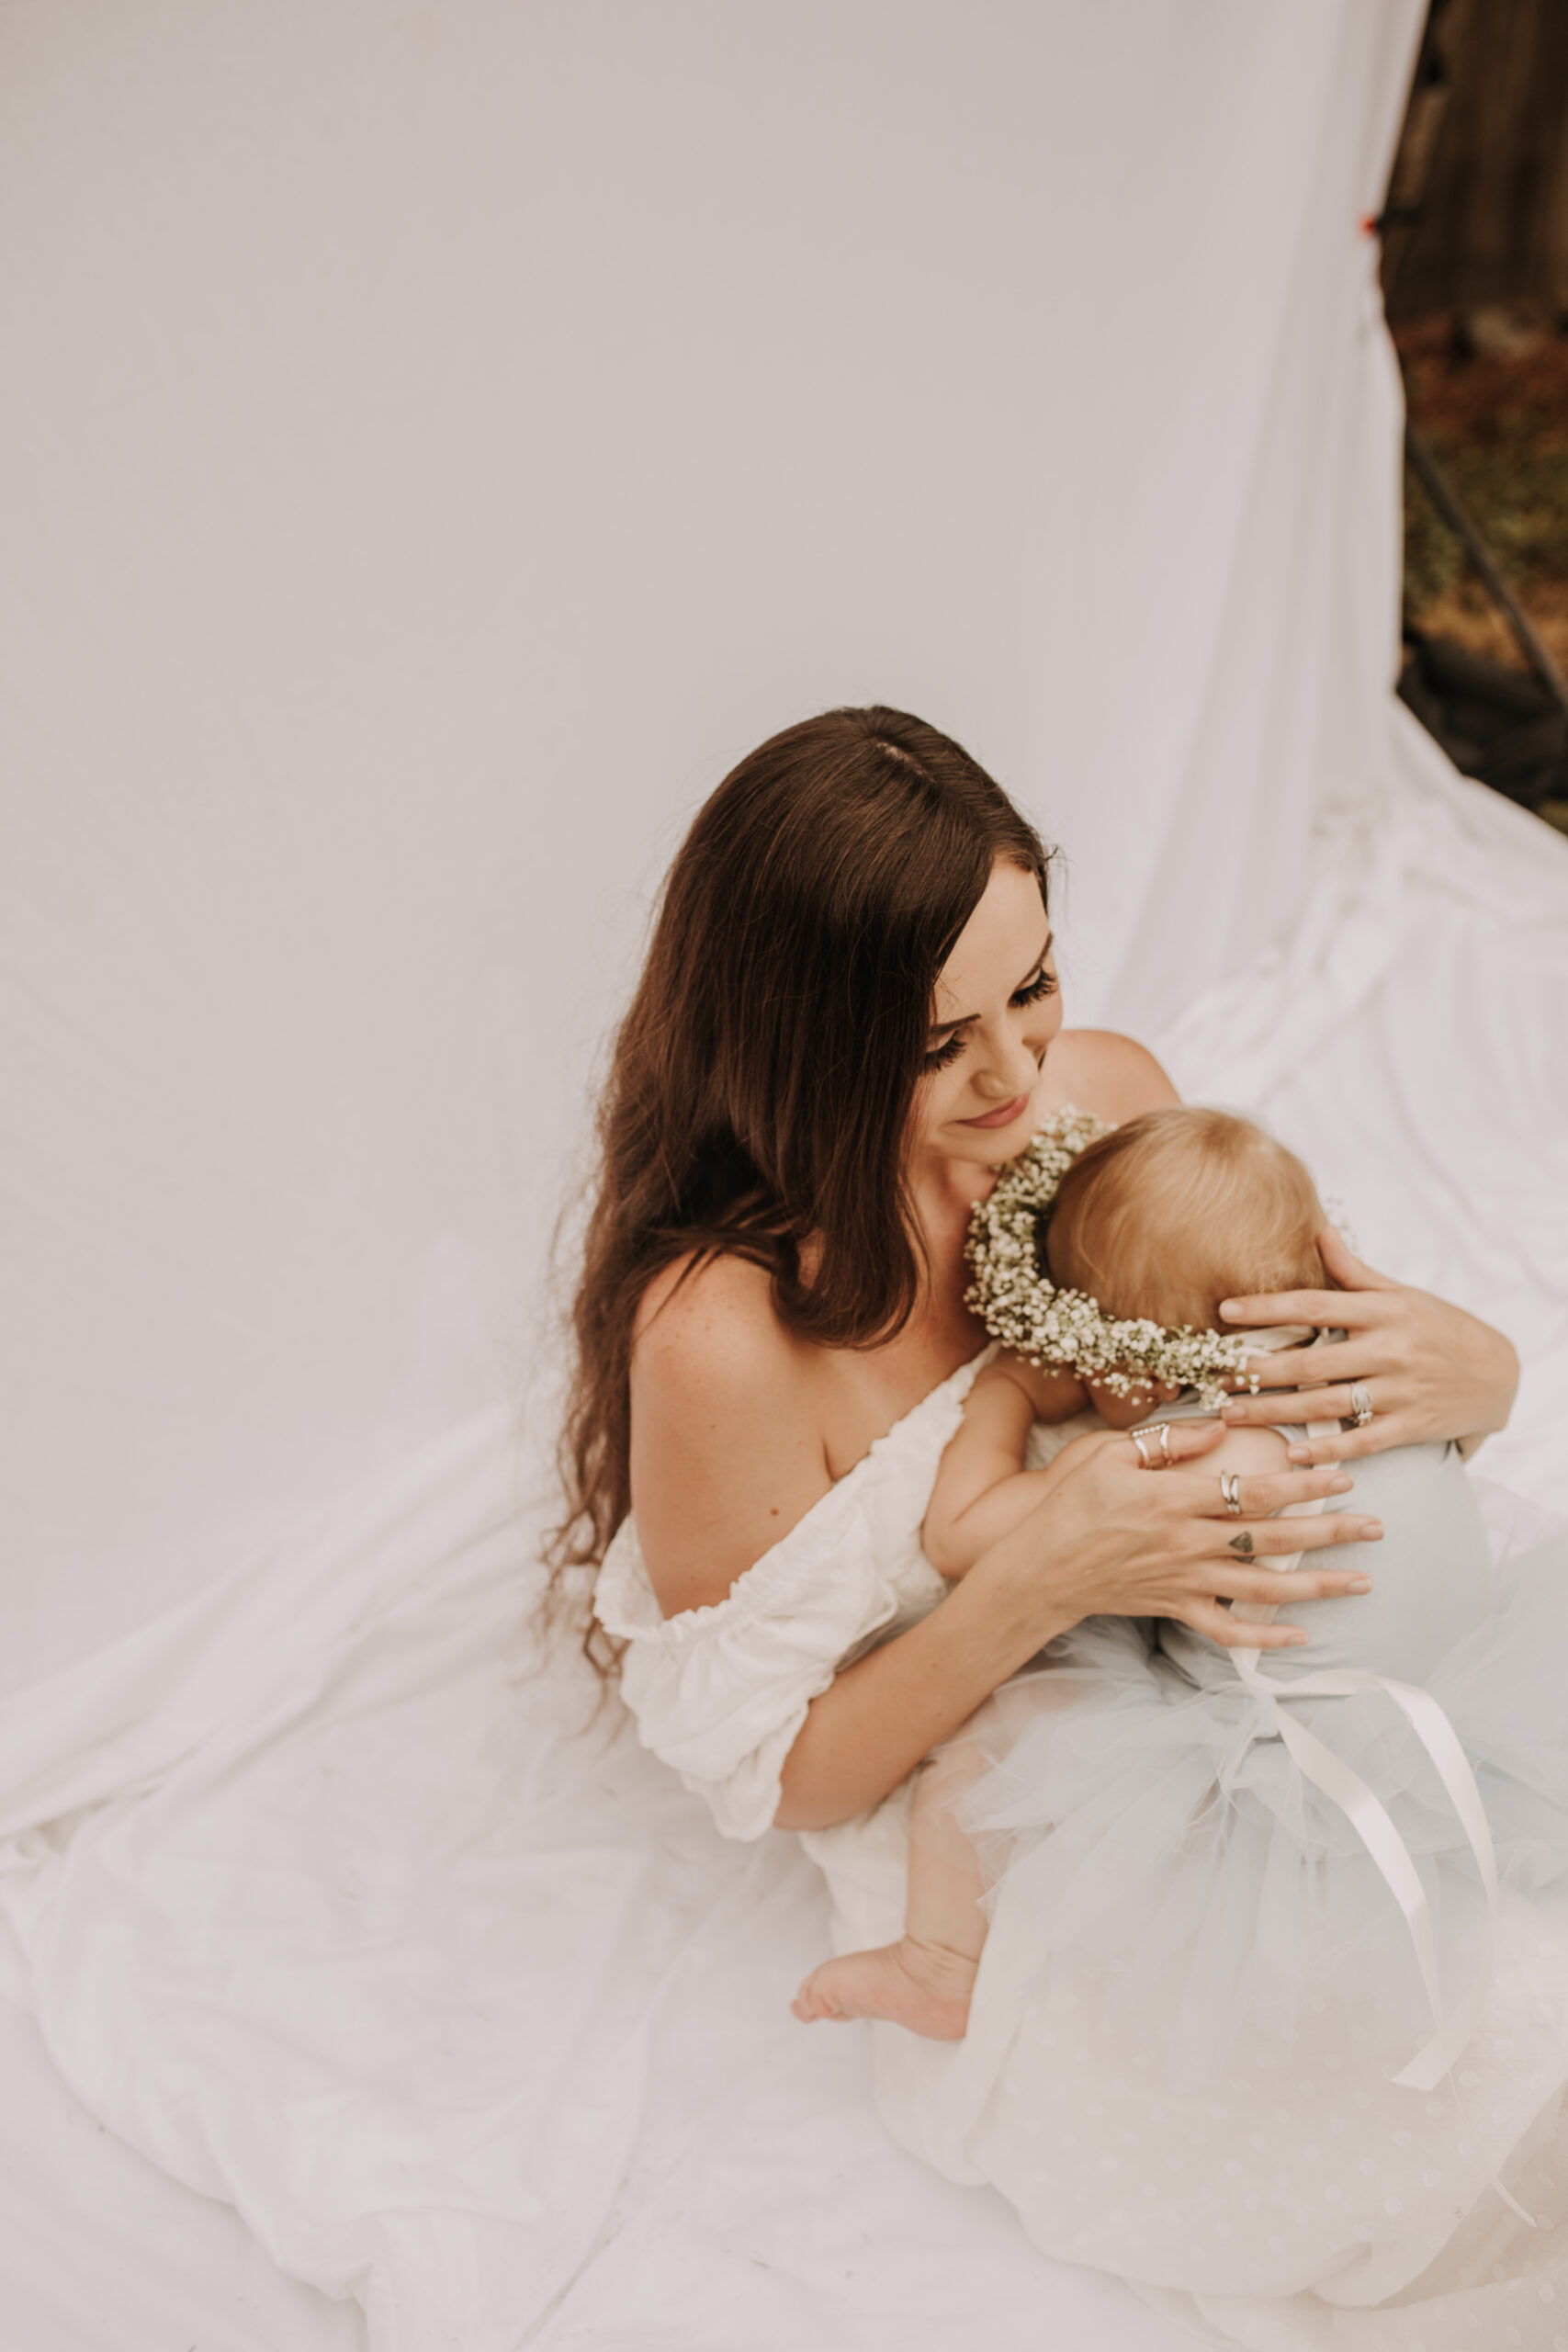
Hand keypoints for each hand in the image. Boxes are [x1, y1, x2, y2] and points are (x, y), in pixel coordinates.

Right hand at [1010, 1417, 1379, 1651]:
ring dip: (1317, 1586)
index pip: (1253, 1491)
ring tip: (1362, 1581)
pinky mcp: (1175, 1609)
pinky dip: (1267, 1638)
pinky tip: (1302, 1634)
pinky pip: (1228, 1631)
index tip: (1340, 1476)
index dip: (1302, 1485)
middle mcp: (1188, 1543)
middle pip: (1273, 1539)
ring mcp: (1185, 1581)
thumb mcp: (1106, 1454)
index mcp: (1174, 1499)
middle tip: (1377, 1527)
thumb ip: (1166, 1442)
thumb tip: (1218, 1427)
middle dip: (1330, 1532)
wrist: (1037, 1569)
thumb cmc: (1068, 1504)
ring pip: (1264, 1588)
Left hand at [1214, 1228, 1519, 1465]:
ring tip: (1233, 1414)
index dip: (1267, 1307)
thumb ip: (1355, 1272)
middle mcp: (1389, 1349)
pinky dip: (1328, 1449)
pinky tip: (1292, 1453)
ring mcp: (1400, 1390)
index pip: (1314, 1305)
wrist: (1497, 1374)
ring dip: (1276, 1411)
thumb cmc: (1439, 1328)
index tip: (1225, 1310)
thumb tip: (1319, 1230)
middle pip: (1311, 1361)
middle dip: (1257, 1371)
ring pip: (1327, 1403)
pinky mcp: (1410, 1426)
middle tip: (1213, 1378)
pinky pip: (1363, 1440)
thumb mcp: (1401, 1294)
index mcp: (1382, 1311)